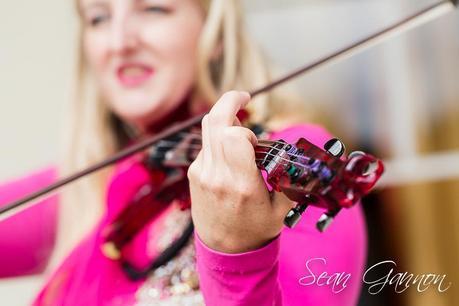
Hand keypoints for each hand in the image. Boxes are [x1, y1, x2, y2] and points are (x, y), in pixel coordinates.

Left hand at [187, 91, 294, 253]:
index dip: (246, 130)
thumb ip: (286, 176)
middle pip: (214, 121)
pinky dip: (218, 138)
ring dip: (224, 119)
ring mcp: (202, 174)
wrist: (225, 251)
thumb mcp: (281, 206)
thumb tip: (288, 149)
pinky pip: (206, 144)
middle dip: (230, 101)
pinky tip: (229, 150)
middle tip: (244, 97)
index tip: (256, 140)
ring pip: (207, 129)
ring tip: (239, 127)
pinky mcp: (194, 174)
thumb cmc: (256, 229)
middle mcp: (217, 176)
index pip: (233, 136)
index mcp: (241, 184)